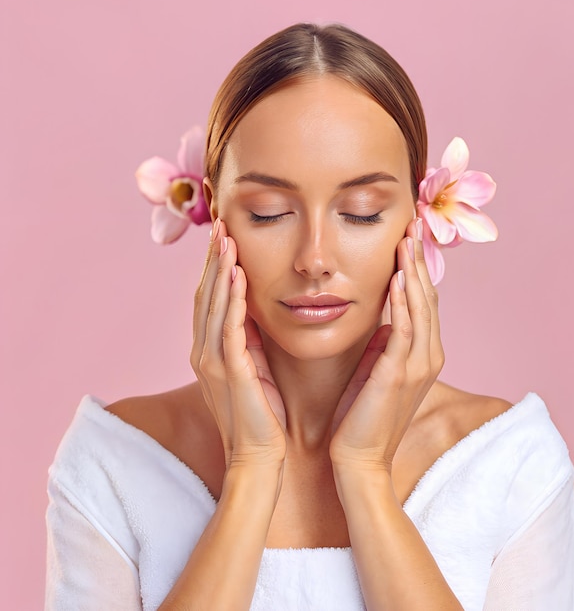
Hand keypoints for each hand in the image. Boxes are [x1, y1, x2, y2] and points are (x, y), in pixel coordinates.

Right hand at [190, 218, 286, 469]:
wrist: (259, 457)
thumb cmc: (259, 416)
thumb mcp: (250, 371)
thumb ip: (246, 342)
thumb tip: (253, 312)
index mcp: (209, 352)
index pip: (209, 301)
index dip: (213, 268)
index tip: (223, 238)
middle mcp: (204, 352)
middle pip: (204, 295)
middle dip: (211, 260)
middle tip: (218, 225)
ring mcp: (213, 361)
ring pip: (212, 305)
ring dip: (218, 270)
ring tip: (225, 239)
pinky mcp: (230, 371)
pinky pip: (229, 327)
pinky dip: (231, 299)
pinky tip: (237, 275)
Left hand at [329, 217, 443, 472]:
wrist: (360, 459)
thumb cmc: (363, 416)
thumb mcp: (378, 371)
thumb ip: (386, 345)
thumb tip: (386, 319)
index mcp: (421, 354)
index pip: (422, 303)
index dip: (416, 271)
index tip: (406, 242)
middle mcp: (427, 355)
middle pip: (427, 297)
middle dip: (419, 262)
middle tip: (411, 227)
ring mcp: (417, 365)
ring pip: (421, 307)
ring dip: (414, 271)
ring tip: (408, 240)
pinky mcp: (400, 373)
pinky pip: (405, 328)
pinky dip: (405, 301)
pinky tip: (400, 276)